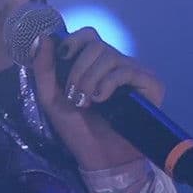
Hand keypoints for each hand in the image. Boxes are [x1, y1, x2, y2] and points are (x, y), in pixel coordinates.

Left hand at [28, 26, 165, 169]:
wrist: (100, 157)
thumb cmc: (78, 130)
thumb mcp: (52, 98)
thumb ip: (44, 68)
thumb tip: (42, 37)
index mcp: (94, 64)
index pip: (88, 35)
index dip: (74, 40)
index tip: (63, 57)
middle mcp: (116, 64)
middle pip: (96, 44)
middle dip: (78, 69)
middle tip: (74, 94)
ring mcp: (134, 73)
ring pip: (109, 55)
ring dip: (90, 79)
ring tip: (86, 102)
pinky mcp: (150, 84)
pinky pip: (126, 70)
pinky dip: (108, 83)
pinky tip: (102, 100)